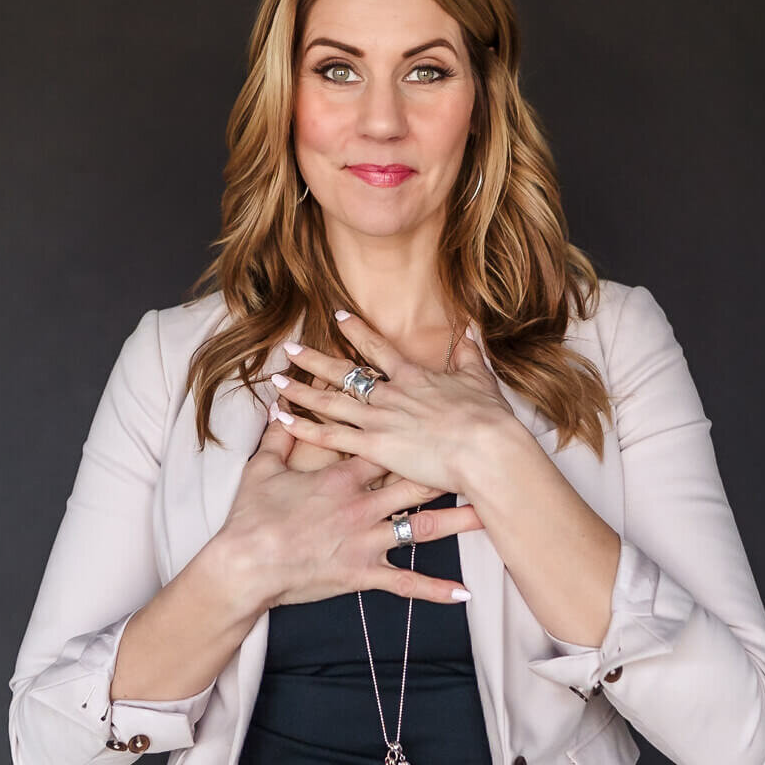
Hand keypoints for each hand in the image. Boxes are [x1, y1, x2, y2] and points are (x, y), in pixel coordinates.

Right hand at [216, 414, 483, 608]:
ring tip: (493, 516)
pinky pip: (407, 584)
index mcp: (342, 477)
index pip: (388, 448)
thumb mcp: (262, 469)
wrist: (245, 565)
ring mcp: (367, 540)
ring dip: (460, 523)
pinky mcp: (364, 574)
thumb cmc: (251, 518)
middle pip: (417, 482)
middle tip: (485, 459)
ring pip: (424, 530)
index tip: (444, 423)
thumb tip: (279, 409)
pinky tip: (464, 593)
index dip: (417, 435)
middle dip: (452, 470)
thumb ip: (278, 437)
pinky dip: (436, 589)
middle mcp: (362, 505)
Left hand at [268, 311, 516, 496]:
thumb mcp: (481, 378)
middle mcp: (390, 393)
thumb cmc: (488, 418)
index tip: (337, 316)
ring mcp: (379, 419)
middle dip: (314, 359)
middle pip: (343, 372)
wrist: (486, 448)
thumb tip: (470, 328)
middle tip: (290, 348)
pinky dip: (302, 427)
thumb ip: (470, 353)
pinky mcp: (374, 446)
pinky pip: (329, 435)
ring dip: (299, 390)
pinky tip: (281, 418)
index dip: (355, 331)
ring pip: (329, 401)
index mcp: (413, 377)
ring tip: (275, 380)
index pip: (377, 348)